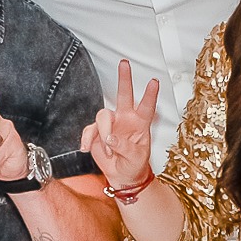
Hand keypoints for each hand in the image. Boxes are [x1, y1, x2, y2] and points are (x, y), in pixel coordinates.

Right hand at [79, 59, 159, 192]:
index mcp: (140, 124)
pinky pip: (89, 130)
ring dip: (103, 133)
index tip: (154, 82)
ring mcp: (110, 125)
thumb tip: (111, 138)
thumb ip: (125, 147)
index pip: (147, 107)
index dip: (150, 95)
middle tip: (124, 64)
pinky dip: (87, 139)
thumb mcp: (136, 158)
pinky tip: (87, 148)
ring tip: (108, 151)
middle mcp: (125, 119)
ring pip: (103, 116)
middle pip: (124, 95)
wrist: (122, 177)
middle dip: (124, 79)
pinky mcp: (96, 132)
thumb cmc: (134, 165)